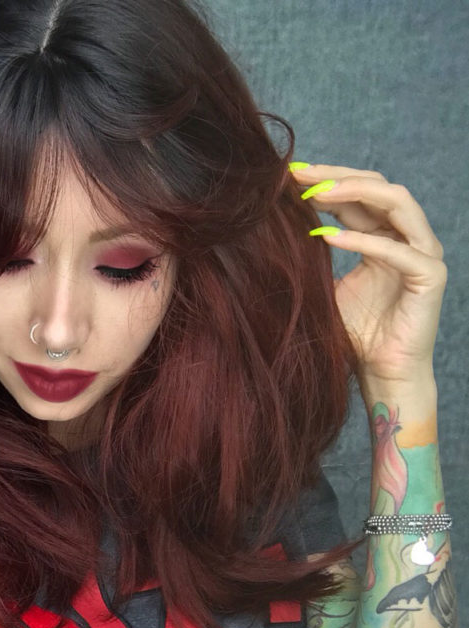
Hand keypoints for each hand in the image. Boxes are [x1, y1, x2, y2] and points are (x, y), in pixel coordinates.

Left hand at [290, 163, 446, 386]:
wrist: (381, 371)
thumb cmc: (355, 333)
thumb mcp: (326, 286)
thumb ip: (316, 254)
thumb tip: (279, 226)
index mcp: (384, 236)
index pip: (360, 194)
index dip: (327, 181)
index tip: (291, 176)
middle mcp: (407, 238)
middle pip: (378, 187)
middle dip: (338, 177)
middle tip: (300, 174)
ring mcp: (423, 253)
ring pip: (397, 202)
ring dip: (355, 192)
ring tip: (317, 194)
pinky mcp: (430, 276)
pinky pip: (398, 250)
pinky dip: (363, 240)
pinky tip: (329, 236)